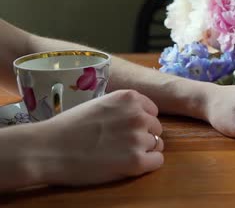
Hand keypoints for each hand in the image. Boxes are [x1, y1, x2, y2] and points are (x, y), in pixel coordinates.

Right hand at [36, 90, 163, 185]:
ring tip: (120, 154)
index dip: (140, 122)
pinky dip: (147, 164)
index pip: (152, 111)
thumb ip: (123, 108)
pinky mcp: (136, 161)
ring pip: (157, 145)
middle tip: (120, 144)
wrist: (48, 149)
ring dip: (143, 150)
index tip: (125, 130)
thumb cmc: (69, 126)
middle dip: (142, 136)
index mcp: (130, 98)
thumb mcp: (100, 104)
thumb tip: (142, 116)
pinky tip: (128, 165)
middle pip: (156, 128)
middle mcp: (139, 115)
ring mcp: (138, 138)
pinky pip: (157, 161)